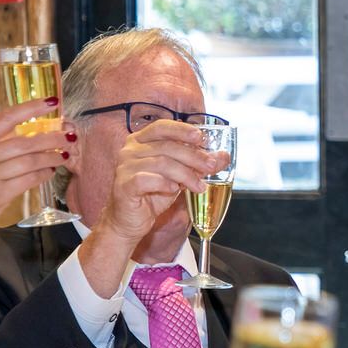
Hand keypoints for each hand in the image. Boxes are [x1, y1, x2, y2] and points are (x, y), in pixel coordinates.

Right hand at [0, 100, 71, 235]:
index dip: (31, 108)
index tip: (51, 103)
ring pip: (30, 161)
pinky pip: (29, 179)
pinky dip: (43, 174)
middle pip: (24, 141)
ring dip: (51, 157)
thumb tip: (30, 128)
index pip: (5, 117)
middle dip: (51, 137)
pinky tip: (50, 171)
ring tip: (63, 154)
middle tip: (67, 135)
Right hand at [87, 119, 223, 247]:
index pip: (162, 127)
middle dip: (193, 156)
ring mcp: (125, 167)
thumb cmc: (153, 193)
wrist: (130, 220)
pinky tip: (174, 189)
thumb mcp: (179, 176)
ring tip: (198, 186)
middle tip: (210, 167)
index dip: (182, 130)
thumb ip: (198, 164)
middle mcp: (130, 150)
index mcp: (140, 140)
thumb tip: (223, 156)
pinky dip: (164, 183)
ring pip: (161, 163)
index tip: (201, 138)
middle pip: (167, 147)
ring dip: (185, 174)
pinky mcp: (124, 185)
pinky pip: (146, 179)